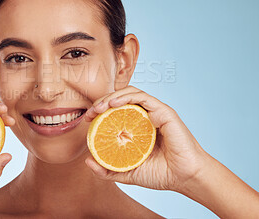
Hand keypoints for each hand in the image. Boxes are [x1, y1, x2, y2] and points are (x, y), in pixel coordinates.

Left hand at [84, 85, 209, 192]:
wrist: (184, 178)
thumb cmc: (160, 174)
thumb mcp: (127, 172)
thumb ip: (108, 169)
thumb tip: (87, 161)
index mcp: (137, 126)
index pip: (115, 110)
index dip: (99, 110)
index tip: (87, 119)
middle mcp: (145, 116)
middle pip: (120, 99)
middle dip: (102, 102)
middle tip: (90, 112)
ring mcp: (155, 112)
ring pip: (130, 93)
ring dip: (112, 97)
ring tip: (99, 107)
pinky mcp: (164, 112)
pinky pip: (143, 98)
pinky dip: (126, 97)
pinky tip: (113, 104)